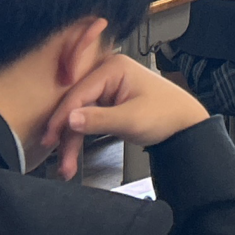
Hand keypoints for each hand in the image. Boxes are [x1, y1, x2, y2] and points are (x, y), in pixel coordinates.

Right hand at [39, 53, 210, 179]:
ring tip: (67, 167)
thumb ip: (99, 119)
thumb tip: (70, 119)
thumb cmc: (167, 114)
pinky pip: (86, 120)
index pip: (78, 93)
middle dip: (65, 134)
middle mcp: (107, 73)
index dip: (62, 118)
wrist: (184, 125)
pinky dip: (80, 139)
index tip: (50, 138)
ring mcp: (107, 88)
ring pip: (78, 116)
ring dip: (71, 142)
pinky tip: (72, 158)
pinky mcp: (107, 102)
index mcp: (114, 68)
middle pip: (75, 105)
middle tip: (59, 159)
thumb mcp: (132, 119)